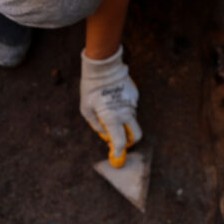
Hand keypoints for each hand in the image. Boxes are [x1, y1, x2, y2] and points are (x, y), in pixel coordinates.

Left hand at [79, 46, 141, 166]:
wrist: (103, 66)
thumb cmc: (91, 88)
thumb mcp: (86, 109)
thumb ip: (95, 124)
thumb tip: (103, 133)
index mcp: (112, 118)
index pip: (120, 142)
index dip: (118, 151)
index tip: (116, 156)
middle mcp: (126, 113)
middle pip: (137, 135)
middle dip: (131, 140)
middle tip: (121, 140)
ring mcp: (133, 104)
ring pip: (133, 120)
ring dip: (125, 122)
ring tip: (110, 109)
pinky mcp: (135, 95)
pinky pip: (131, 107)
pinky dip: (125, 108)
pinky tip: (114, 97)